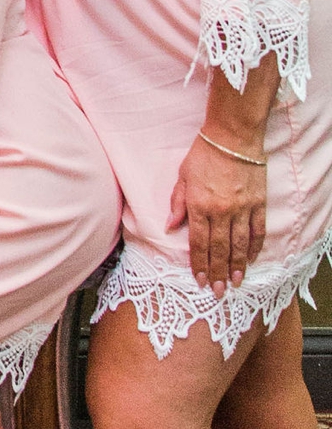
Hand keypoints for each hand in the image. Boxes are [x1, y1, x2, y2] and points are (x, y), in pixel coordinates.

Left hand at [169, 65, 273, 293]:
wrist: (233, 136)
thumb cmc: (204, 154)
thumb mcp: (183, 176)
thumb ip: (178, 203)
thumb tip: (170, 226)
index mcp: (199, 205)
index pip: (199, 242)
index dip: (199, 264)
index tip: (199, 280)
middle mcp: (221, 211)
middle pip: (219, 249)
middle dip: (217, 273)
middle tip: (217, 291)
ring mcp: (242, 209)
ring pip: (239, 245)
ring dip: (237, 266)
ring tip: (235, 283)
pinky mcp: (258, 204)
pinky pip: (257, 232)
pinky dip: (254, 248)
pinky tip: (251, 261)